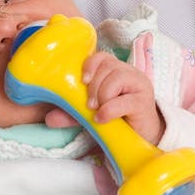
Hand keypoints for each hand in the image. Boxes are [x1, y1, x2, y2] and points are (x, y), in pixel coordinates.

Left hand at [45, 52, 164, 144]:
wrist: (140, 138)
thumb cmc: (116, 119)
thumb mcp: (89, 114)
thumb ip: (72, 113)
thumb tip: (49, 118)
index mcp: (116, 70)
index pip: (102, 56)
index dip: (90, 65)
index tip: (82, 81)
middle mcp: (129, 73)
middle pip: (107, 67)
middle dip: (93, 87)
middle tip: (89, 105)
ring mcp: (139, 85)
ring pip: (116, 78)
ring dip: (102, 96)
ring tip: (98, 111)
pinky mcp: (144, 102)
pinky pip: (124, 100)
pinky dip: (109, 110)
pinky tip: (103, 119)